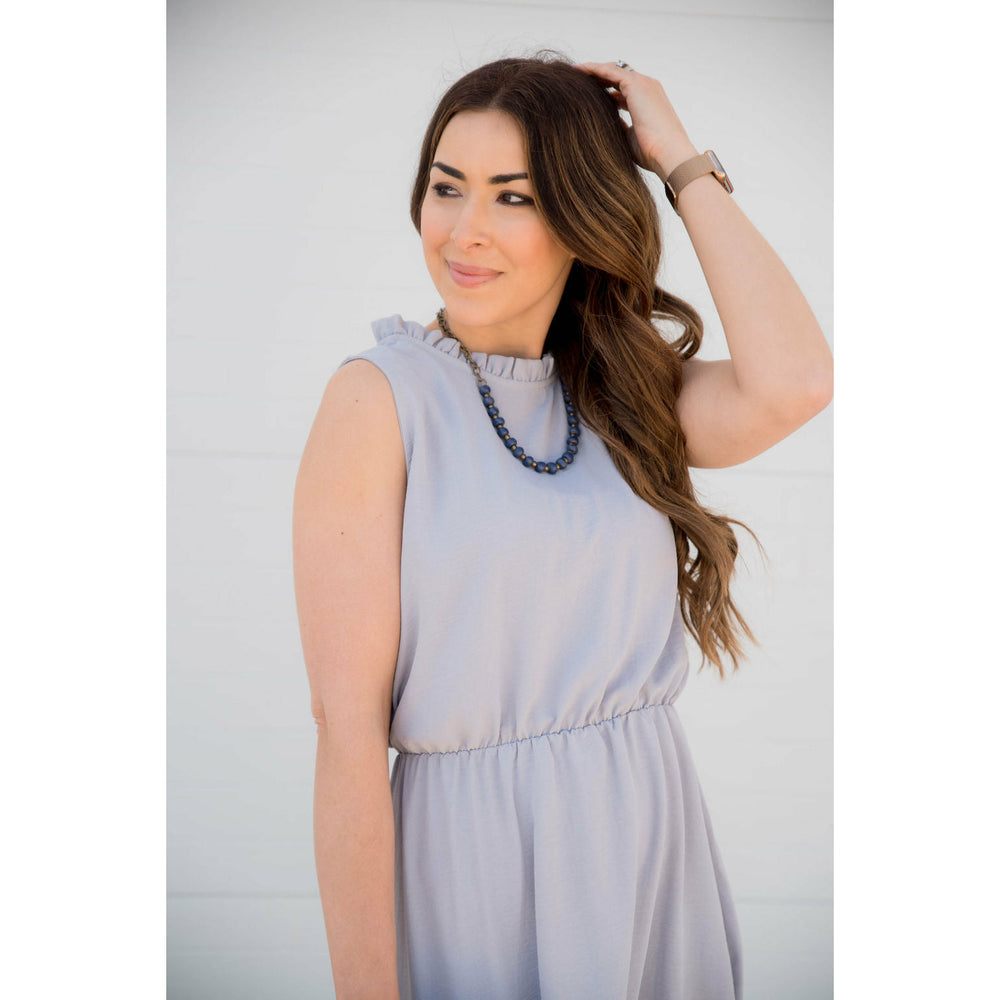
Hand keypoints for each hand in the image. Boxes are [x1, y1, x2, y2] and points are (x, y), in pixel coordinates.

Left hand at [573, 62, 697, 180]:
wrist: (668, 154)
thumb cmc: (652, 153)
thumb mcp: (630, 138)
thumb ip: (618, 126)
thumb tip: (602, 124)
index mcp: (649, 100)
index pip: (624, 89)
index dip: (606, 91)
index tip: (589, 95)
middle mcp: (647, 87)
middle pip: (618, 76)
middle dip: (598, 78)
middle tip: (578, 81)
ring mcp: (643, 83)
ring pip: (613, 70)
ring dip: (593, 71)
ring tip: (574, 74)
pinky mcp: (636, 84)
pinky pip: (609, 71)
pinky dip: (593, 70)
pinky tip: (578, 72)